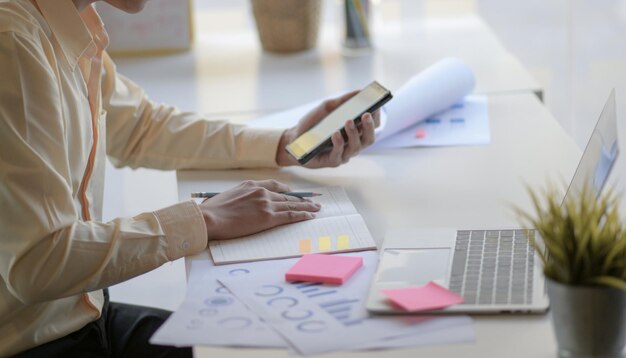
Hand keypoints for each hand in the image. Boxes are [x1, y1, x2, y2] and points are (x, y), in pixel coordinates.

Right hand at [199, 180, 320, 240]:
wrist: (210, 218)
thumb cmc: (213, 211)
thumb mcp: (228, 195)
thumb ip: (241, 196)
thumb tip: (242, 203)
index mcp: (251, 184)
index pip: (275, 185)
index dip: (287, 190)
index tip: (294, 193)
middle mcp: (261, 191)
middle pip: (287, 195)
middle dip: (302, 199)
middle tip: (313, 201)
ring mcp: (266, 204)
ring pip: (292, 204)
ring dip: (307, 206)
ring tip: (317, 208)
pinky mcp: (268, 217)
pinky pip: (290, 215)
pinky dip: (303, 215)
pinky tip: (311, 216)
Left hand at [275, 91, 380, 167]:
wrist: (294, 138)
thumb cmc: (313, 124)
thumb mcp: (328, 108)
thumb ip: (344, 101)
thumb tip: (360, 91)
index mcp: (355, 131)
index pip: (372, 126)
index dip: (375, 117)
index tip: (375, 106)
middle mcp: (353, 143)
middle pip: (369, 138)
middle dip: (369, 127)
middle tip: (366, 115)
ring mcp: (344, 154)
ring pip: (356, 147)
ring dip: (353, 133)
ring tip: (348, 121)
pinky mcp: (332, 161)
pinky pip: (339, 154)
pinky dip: (339, 143)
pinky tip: (335, 134)